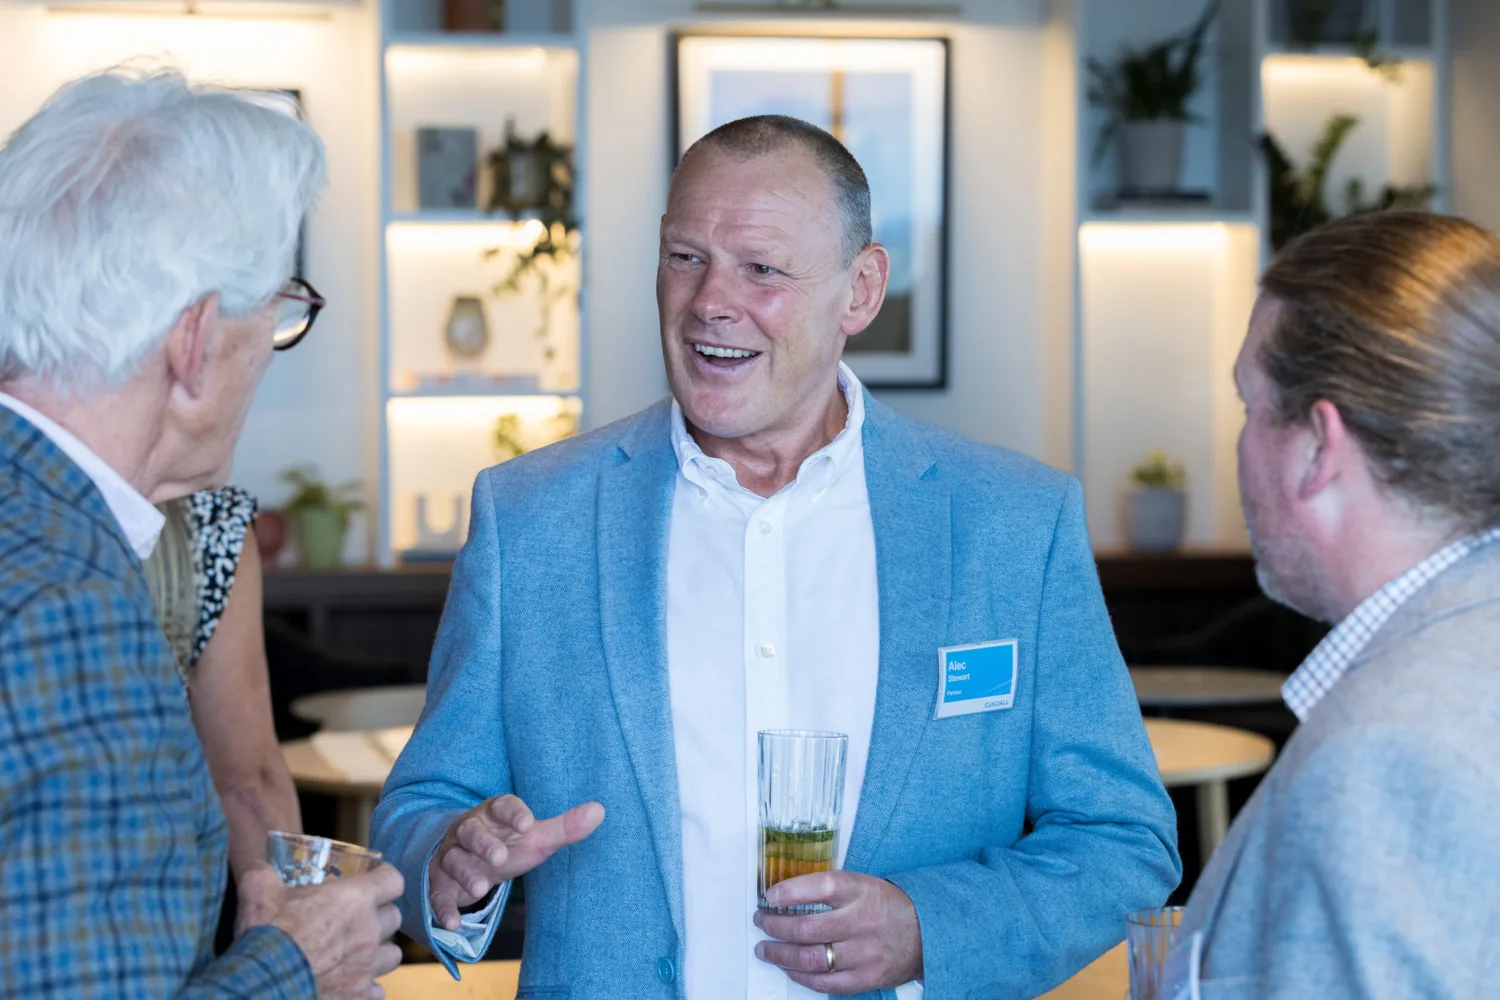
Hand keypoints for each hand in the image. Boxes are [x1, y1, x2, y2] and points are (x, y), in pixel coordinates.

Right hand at [237, 863, 404, 999]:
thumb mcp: (259, 891)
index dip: (384, 876)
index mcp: (355, 899)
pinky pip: (376, 990)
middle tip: (358, 916)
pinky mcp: (358, 996)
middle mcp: (369, 932)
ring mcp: (367, 967)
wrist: (260, 985)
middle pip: (394, 917)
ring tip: (358, 952)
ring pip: (392, 954)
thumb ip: (261, 869)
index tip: (374, 876)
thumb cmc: (266, 935)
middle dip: (379, 915)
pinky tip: (349, 982)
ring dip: (378, 951)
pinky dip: (366, 986)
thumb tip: (254, 859)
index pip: (393, 880)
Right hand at [428, 795, 604, 931]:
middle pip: (470, 831)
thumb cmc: (510, 844)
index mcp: (494, 813)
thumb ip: (565, 827)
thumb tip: (600, 810)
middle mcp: (468, 830)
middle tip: (501, 859)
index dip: (514, 813)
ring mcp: (450, 855)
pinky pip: (437, 893)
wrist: (472, 861)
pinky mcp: (439, 881)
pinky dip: (442, 908)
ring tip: (481, 889)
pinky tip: (452, 924)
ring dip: (465, 873)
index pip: (501, 805)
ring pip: (452, 860)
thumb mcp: (536, 837)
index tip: (529, 824)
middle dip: (483, 844)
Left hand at [753, 870, 923, 994]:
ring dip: (781, 955)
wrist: (928, 933)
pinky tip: (789, 968)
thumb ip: (830, 888)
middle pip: (808, 928)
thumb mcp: (864, 884)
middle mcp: (863, 922)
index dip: (792, 891)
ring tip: (765, 949)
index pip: (823, 886)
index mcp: (861, 891)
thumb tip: (785, 893)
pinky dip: (801, 976)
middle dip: (776, 926)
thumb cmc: (887, 906)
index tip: (769, 895)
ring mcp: (866, 953)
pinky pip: (826, 983)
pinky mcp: (868, 978)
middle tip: (762, 922)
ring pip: (811, 958)